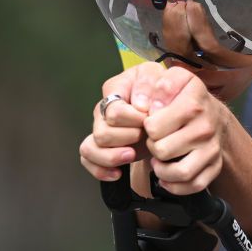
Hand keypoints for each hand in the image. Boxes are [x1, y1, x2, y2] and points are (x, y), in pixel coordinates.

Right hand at [78, 63, 164, 180]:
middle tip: (144, 135)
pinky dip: (101, 170)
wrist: (164, 105)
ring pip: (90, 148)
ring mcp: (100, 129)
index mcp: (114, 90)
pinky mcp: (102, 146)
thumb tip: (139, 106)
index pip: (114, 112)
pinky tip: (118, 173)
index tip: (149, 119)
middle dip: (127, 138)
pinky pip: (88, 160)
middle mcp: (103, 111)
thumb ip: (148, 84)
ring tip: (132, 155)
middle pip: (102, 133)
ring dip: (112, 156)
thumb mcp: (159, 77)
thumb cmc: (159, 90)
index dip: (133, 120)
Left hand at [143, 67, 230, 194]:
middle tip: (155, 140)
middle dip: (152, 146)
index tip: (151, 122)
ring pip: (179, 172)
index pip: (153, 127)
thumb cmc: (187, 98)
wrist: (214, 114)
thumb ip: (159, 85)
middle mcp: (205, 128)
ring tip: (159, 159)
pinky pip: (193, 185)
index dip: (146, 127)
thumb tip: (147, 106)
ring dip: (161, 169)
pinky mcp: (214, 166)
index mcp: (193, 104)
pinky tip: (167, 175)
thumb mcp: (175, 79)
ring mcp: (212, 149)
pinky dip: (175, 185)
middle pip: (162, 151)